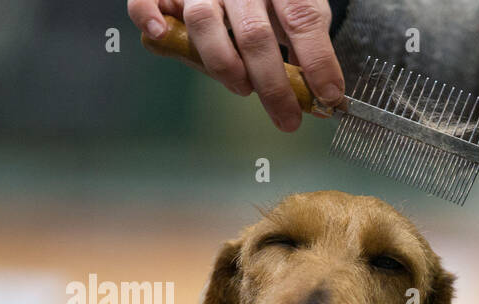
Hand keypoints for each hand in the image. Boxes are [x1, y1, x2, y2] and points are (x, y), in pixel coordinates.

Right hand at [128, 0, 343, 130]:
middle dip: (273, 85)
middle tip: (287, 118)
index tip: (330, 96)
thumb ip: (309, 46)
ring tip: (242, 87)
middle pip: (254, 33)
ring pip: (203, 22)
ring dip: (224, 64)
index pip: (302, 20)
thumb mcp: (300, 7)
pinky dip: (148, 15)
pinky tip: (161, 34)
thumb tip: (324, 95)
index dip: (318, 61)